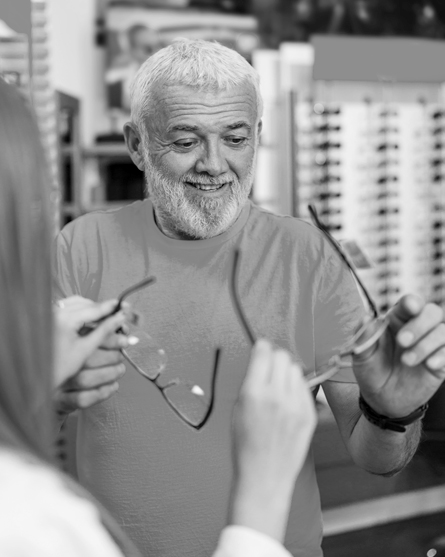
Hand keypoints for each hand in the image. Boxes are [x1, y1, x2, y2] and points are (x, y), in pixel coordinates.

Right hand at [53, 297, 136, 414]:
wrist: (51, 388)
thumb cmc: (73, 360)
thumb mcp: (82, 340)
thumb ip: (100, 331)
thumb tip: (125, 326)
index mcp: (64, 342)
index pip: (87, 336)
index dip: (110, 335)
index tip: (126, 335)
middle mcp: (58, 362)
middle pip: (87, 358)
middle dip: (112, 356)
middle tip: (121, 356)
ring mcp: (58, 382)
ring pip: (86, 379)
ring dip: (110, 374)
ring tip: (120, 369)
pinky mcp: (61, 400)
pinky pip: (83, 398)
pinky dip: (103, 392)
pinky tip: (113, 386)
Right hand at [230, 339, 316, 541]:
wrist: (264, 475)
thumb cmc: (246, 444)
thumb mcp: (238, 407)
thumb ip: (251, 381)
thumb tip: (261, 358)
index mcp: (253, 392)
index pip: (264, 352)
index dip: (261, 348)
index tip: (261, 349)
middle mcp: (277, 396)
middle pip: (283, 356)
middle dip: (275, 358)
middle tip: (270, 369)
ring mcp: (296, 406)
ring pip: (296, 369)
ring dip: (287, 372)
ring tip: (280, 387)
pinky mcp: (310, 414)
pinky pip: (305, 388)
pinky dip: (296, 389)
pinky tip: (288, 401)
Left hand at [353, 294, 444, 417]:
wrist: (382, 399)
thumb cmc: (371, 370)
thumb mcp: (361, 356)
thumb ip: (363, 338)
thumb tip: (365, 318)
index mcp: (397, 320)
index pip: (409, 303)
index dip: (412, 302)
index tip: (410, 307)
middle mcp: (417, 328)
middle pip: (432, 312)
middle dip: (419, 325)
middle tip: (402, 341)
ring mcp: (431, 345)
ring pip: (442, 331)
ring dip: (426, 344)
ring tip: (407, 361)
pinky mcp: (441, 362)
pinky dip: (441, 356)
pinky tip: (429, 365)